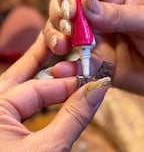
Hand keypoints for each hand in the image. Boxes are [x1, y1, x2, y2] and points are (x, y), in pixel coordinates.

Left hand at [0, 33, 109, 150]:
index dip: (67, 83)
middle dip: (41, 56)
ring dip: (38, 71)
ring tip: (51, 52)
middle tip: (58, 40)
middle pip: (20, 75)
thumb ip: (73, 117)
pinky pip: (17, 101)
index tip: (88, 81)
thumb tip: (97, 88)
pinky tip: (44, 84)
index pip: (38, 87)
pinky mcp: (1, 124)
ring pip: (17, 86)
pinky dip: (34, 93)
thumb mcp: (49, 149)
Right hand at [44, 0, 143, 95]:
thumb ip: (117, 13)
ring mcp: (93, 40)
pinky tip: (63, 69)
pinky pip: (75, 62)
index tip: (71, 11)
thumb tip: (86, 3)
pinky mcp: (92, 61)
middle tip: (66, 31)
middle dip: (60, 18)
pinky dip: (67, 66)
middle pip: (66, 8)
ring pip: (64, 34)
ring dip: (57, 39)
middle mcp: (98, 17)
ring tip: (61, 46)